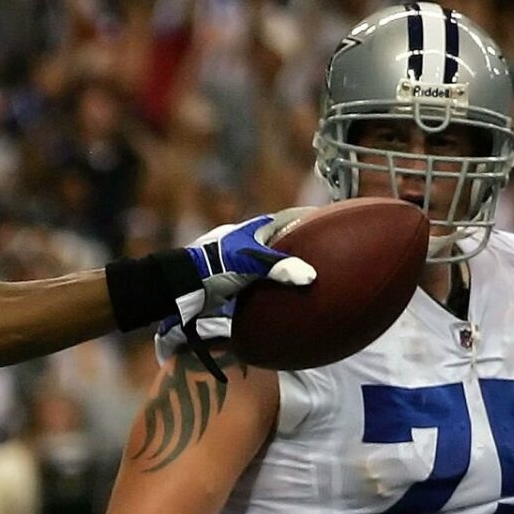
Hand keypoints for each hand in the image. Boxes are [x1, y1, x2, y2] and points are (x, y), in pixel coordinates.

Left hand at [187, 209, 317, 312]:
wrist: (182, 283)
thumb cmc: (215, 264)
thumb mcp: (250, 262)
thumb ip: (279, 267)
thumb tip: (309, 276)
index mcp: (256, 229)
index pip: (290, 217)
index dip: (309, 217)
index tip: (331, 217)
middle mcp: (250, 241)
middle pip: (282, 239)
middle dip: (300, 244)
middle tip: (324, 251)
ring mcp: (241, 260)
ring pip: (271, 260)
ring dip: (285, 267)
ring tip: (307, 276)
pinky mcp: (234, 278)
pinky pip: (261, 279)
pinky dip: (272, 284)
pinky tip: (282, 295)